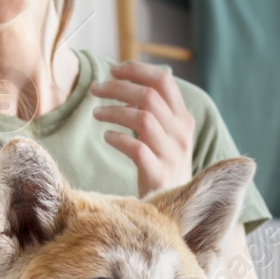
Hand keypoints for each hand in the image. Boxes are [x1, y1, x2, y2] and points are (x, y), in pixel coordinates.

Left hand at [94, 60, 196, 196]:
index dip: (138, 71)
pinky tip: (107, 137)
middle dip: (118, 87)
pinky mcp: (159, 175)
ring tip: (96, 113)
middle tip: (95, 88)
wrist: (175, 210)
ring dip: (114, 111)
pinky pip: (136, 149)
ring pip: (143, 118)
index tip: (114, 69)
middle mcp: (181, 134)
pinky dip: (118, 139)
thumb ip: (154, 112)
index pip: (164, 81)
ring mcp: (172, 155)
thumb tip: (126, 85)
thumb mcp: (167, 137)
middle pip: (149, 96)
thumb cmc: (164, 169)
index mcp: (184, 120)